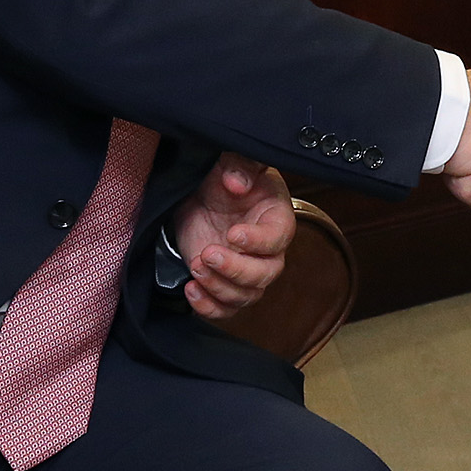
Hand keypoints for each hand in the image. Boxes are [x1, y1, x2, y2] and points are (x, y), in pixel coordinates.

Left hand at [172, 152, 295, 320]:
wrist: (201, 196)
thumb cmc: (223, 178)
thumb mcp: (230, 161)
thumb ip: (240, 166)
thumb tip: (237, 183)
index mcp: (276, 217)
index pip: (279, 237)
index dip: (258, 241)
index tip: (233, 233)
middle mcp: (268, 249)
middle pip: (265, 274)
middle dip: (236, 270)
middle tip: (208, 253)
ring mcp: (246, 270)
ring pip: (246, 296)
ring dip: (219, 287)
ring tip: (196, 266)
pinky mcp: (224, 283)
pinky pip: (225, 309)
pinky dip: (209, 307)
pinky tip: (191, 289)